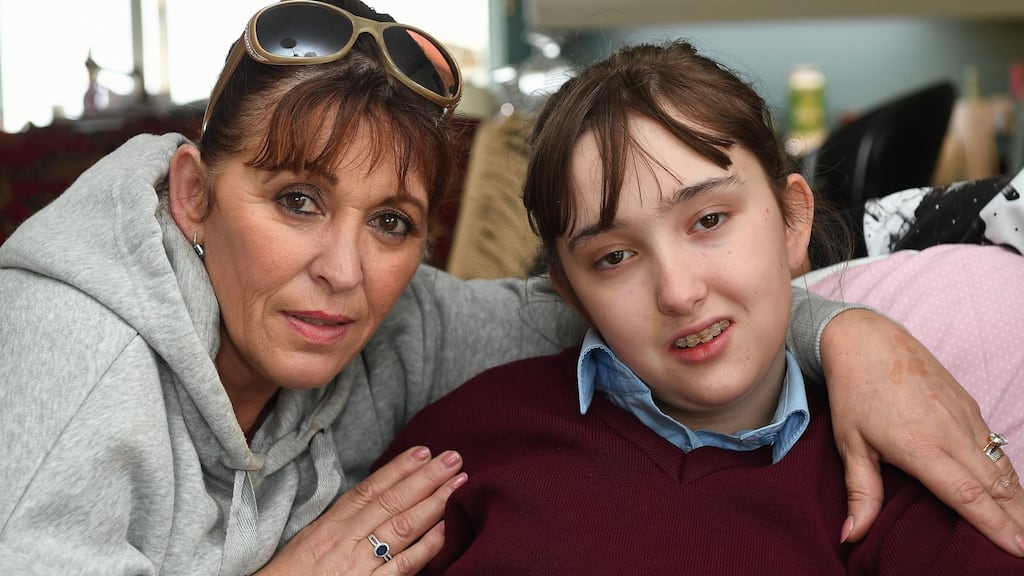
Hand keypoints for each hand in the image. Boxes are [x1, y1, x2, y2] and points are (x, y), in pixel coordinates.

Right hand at [255, 446, 466, 574]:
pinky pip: (403, 566)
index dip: (399, 468)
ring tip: (458, 484)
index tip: (423, 450)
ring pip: (402, 527)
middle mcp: (347, 539)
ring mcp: (360, 564)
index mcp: (332, 524)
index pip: (370, 489)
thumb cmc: (292, 574)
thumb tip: (374, 498)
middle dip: (426, 477)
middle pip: (392, 501)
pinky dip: (426, 547)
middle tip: (453, 458)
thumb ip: (342, 519)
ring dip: (434, 502)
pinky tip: (446, 529)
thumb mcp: (312, 539)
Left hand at [820, 309, 1023, 555]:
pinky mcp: (970, 405)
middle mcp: (952, 433)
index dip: (995, 526)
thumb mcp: (849, 443)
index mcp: (922, 447)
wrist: (867, 339)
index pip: (969, 496)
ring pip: (1002, 466)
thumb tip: (852, 535)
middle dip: (1018, 520)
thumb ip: (860, 492)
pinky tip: (1011, 491)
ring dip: (1018, 498)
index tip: (1016, 550)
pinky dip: (1009, 472)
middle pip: (997, 486)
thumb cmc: (853, 392)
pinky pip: (997, 446)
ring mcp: (965, 417)